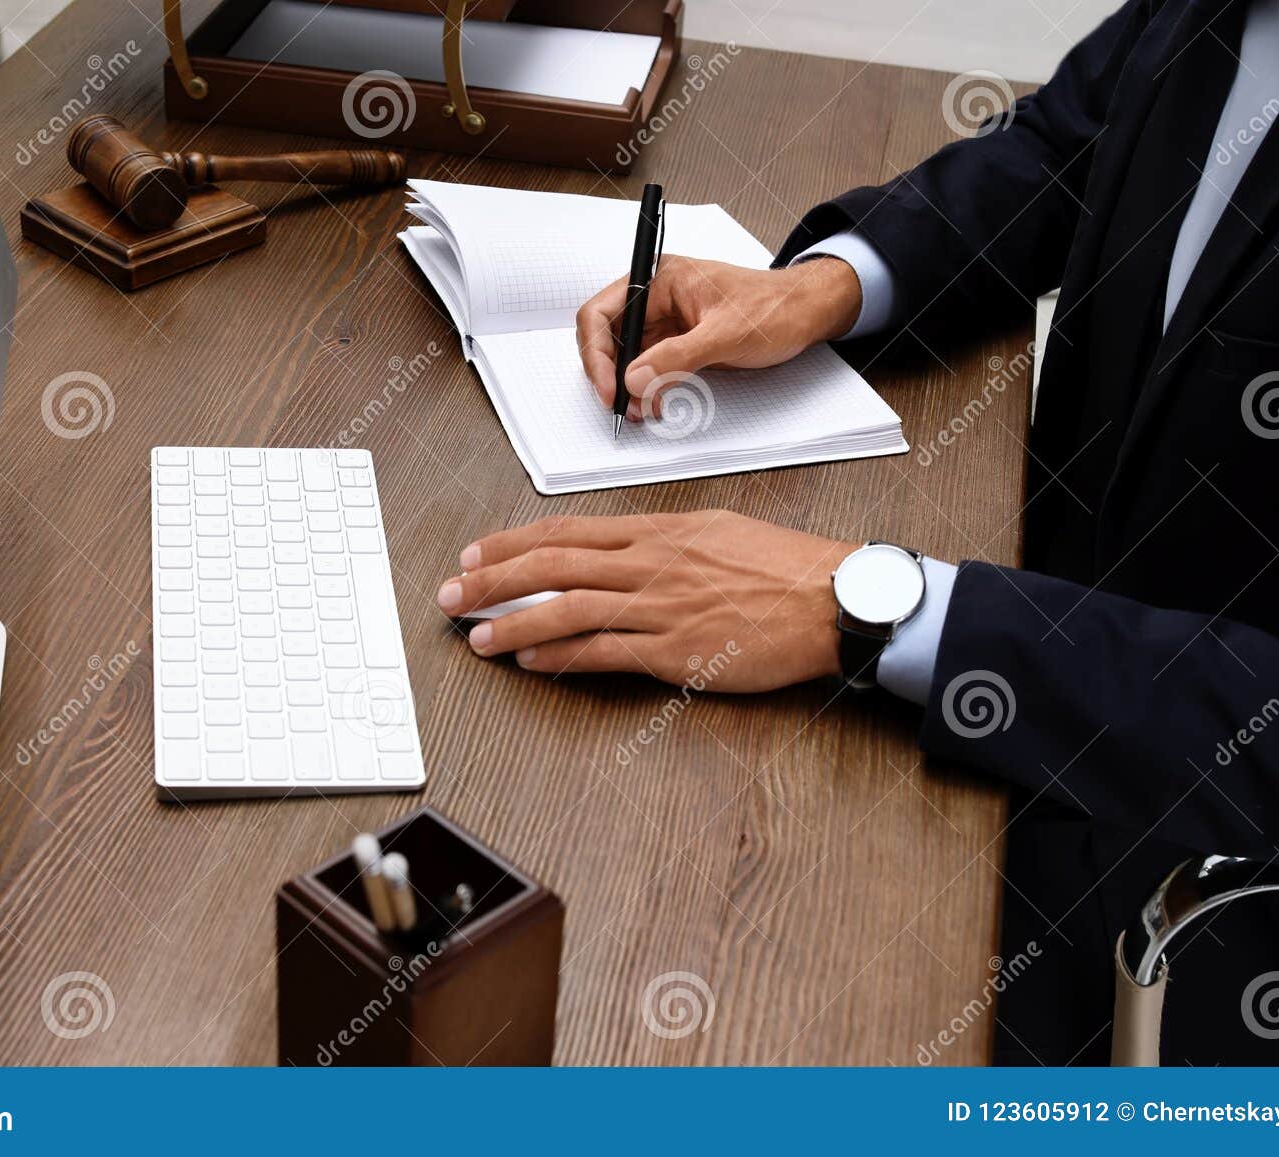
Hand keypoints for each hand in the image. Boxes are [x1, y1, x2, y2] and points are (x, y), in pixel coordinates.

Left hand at [435, 512, 857, 691]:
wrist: (827, 600)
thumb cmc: (780, 567)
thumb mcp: (714, 531)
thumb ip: (662, 541)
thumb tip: (622, 550)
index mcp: (657, 530)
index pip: (565, 532)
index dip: (511, 543)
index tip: (476, 553)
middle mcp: (649, 563)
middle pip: (552, 566)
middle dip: (492, 580)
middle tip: (452, 592)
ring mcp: (659, 607)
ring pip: (568, 608)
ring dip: (514, 623)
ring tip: (478, 636)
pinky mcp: (674, 651)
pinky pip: (603, 653)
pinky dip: (561, 656)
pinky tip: (531, 661)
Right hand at [575, 255, 862, 420]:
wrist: (807, 313)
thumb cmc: (775, 308)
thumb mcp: (725, 334)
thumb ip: (677, 357)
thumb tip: (634, 378)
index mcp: (660, 279)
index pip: (602, 313)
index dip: (597, 354)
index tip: (611, 389)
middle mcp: (657, 297)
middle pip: (607, 337)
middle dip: (612, 375)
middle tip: (625, 407)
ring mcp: (666, 320)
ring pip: (625, 357)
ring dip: (629, 387)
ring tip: (643, 409)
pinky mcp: (677, 342)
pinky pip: (648, 367)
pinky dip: (647, 388)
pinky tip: (656, 403)